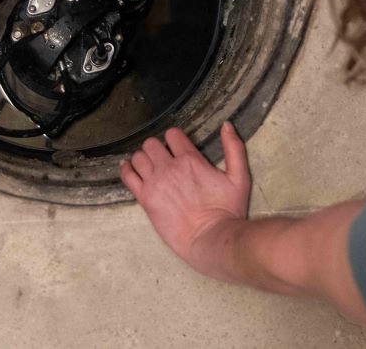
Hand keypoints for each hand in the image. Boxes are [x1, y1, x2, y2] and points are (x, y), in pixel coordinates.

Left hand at [122, 122, 251, 280]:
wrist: (211, 239)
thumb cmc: (227, 210)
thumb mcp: (239, 177)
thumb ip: (234, 148)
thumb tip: (227, 125)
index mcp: (190, 159)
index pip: (172, 135)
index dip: (174, 138)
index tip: (176, 147)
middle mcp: (169, 167)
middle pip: (152, 144)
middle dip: (156, 148)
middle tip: (162, 158)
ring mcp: (155, 183)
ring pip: (138, 157)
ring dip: (143, 158)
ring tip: (149, 166)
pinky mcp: (145, 199)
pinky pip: (127, 176)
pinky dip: (126, 169)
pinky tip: (129, 169)